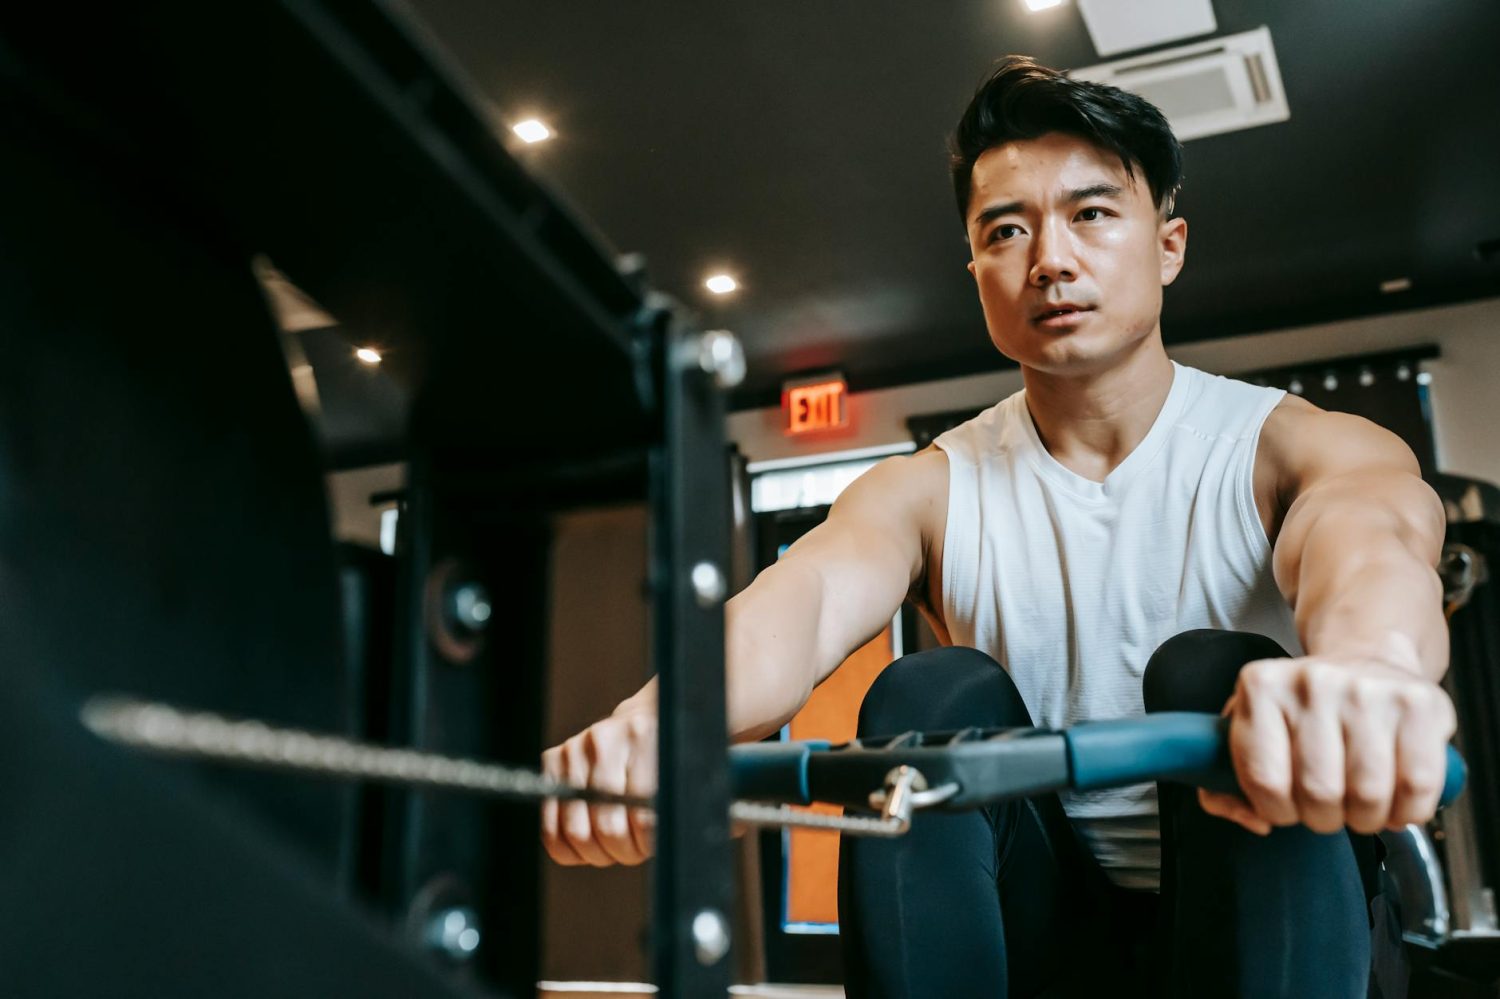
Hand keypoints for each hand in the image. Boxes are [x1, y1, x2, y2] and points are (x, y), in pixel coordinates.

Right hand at [541, 708, 657, 865]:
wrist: (645, 719)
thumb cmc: (666, 756)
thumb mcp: (678, 773)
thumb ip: (672, 805)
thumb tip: (659, 842)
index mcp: (643, 738)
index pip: (643, 820)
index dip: (649, 845)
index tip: (653, 845)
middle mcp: (604, 740)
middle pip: (608, 828)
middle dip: (625, 851)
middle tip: (635, 847)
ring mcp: (574, 750)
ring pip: (577, 833)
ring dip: (600, 853)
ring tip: (616, 845)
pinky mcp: (553, 760)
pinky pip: (550, 828)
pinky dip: (570, 850)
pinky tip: (590, 845)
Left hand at [1199, 654, 1455, 835]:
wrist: (1366, 659)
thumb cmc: (1304, 709)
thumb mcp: (1252, 728)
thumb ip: (1223, 781)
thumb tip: (1254, 821)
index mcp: (1261, 686)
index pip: (1264, 779)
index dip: (1276, 810)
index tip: (1285, 808)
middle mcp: (1313, 681)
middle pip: (1318, 792)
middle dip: (1323, 818)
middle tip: (1327, 808)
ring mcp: (1368, 689)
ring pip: (1368, 795)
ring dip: (1365, 819)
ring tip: (1360, 805)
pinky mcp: (1418, 702)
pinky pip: (1417, 785)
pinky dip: (1407, 810)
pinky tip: (1395, 799)